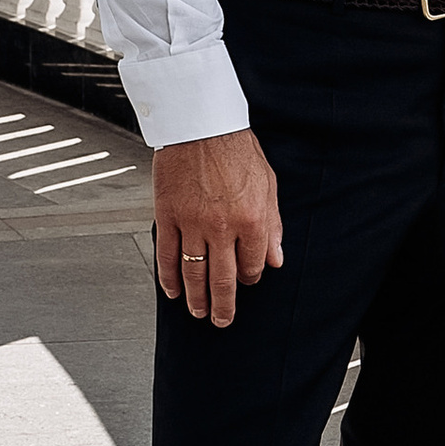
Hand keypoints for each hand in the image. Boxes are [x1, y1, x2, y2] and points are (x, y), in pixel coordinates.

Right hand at [154, 128, 282, 325]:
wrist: (201, 125)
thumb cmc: (236, 149)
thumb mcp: (268, 186)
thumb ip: (273, 226)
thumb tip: (277, 260)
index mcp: (252, 220)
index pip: (253, 266)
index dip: (251, 279)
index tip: (247, 281)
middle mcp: (223, 227)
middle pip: (223, 280)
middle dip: (223, 306)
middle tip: (222, 321)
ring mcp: (192, 224)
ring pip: (194, 274)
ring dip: (197, 299)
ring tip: (198, 313)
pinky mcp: (168, 216)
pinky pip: (167, 256)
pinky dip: (169, 278)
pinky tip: (173, 291)